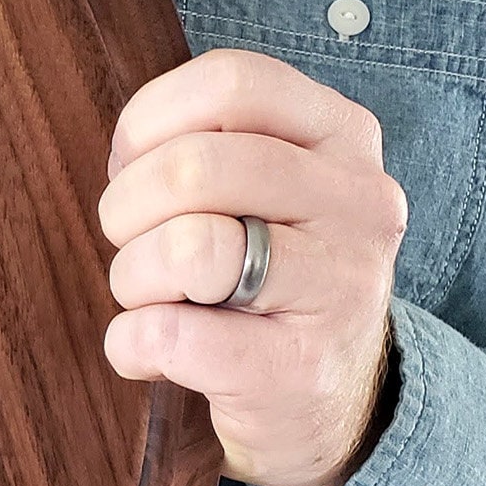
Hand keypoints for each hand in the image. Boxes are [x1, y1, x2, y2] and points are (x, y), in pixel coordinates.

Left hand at [97, 48, 403, 485]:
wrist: (331, 403)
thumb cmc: (269, 274)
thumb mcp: (264, 187)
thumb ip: (208, 141)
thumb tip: (127, 146)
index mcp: (342, 136)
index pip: (232, 82)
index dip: (150, 120)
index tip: (132, 164)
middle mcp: (359, 202)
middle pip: (194, 166)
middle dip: (127, 208)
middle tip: (132, 243)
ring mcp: (341, 288)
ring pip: (189, 248)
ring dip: (134, 276)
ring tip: (150, 297)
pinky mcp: (299, 370)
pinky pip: (172, 335)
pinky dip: (132, 343)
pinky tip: (148, 350)